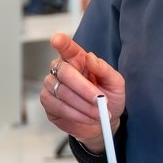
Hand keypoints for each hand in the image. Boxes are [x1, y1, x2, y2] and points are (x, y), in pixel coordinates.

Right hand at [40, 32, 125, 152]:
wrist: (102, 122)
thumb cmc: (108, 99)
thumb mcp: (115, 84)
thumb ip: (105, 70)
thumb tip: (91, 58)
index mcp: (77, 60)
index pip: (66, 47)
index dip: (61, 43)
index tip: (57, 40)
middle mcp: (61, 70)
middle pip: (64, 72)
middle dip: (84, 88)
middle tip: (100, 100)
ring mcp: (51, 86)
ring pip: (62, 92)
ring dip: (83, 105)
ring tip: (98, 114)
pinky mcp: (48, 103)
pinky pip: (58, 107)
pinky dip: (75, 114)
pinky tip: (86, 117)